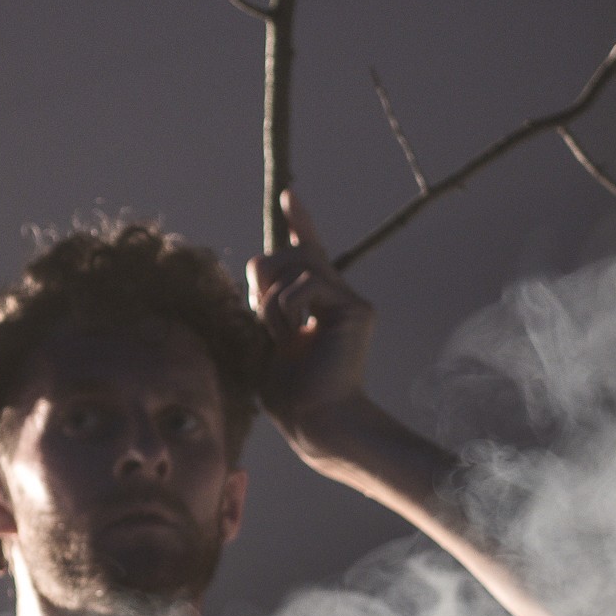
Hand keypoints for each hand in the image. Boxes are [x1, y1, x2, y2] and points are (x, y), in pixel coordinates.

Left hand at [247, 193, 375, 448]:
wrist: (313, 420)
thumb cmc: (286, 391)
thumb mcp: (263, 336)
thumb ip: (265, 300)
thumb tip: (259, 261)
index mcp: (315, 302)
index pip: (306, 251)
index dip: (300, 222)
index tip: (289, 195)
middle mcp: (336, 295)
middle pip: (288, 254)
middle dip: (264, 282)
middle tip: (268, 324)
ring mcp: (349, 301)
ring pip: (295, 265)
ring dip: (273, 304)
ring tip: (284, 339)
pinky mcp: (356, 309)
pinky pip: (305, 284)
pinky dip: (287, 309)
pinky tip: (296, 336)